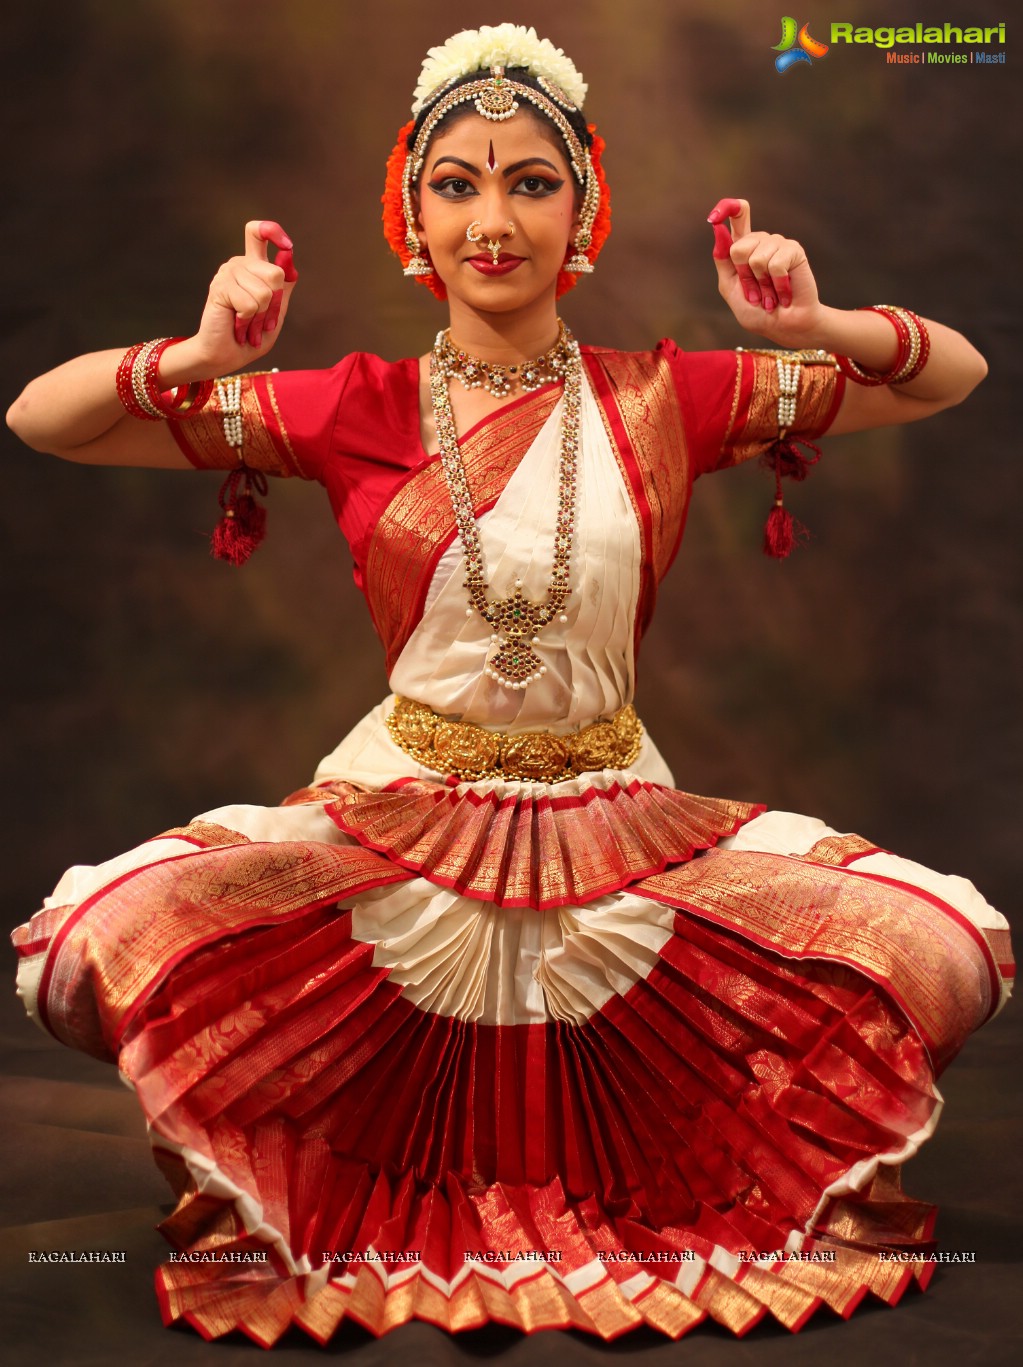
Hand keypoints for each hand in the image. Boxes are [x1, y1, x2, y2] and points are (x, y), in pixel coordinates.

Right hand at [192, 220, 298, 372]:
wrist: (226, 355)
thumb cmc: (251, 336)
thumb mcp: (276, 311)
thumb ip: (283, 287)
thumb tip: (288, 257)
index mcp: (253, 266)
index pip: (258, 232)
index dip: (274, 231)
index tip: (287, 246)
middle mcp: (239, 265)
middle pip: (275, 273)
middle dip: (274, 305)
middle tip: (259, 319)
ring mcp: (227, 274)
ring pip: (265, 292)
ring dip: (260, 316)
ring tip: (246, 323)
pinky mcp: (219, 287)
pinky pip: (250, 303)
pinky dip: (248, 321)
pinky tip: (237, 324)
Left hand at [707, 198, 823, 344]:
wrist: (783, 326)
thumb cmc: (757, 311)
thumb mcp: (730, 288)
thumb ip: (723, 261)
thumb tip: (717, 230)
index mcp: (744, 248)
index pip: (738, 216)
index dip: (727, 208)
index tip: (714, 216)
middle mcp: (761, 242)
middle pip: (740, 245)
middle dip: (745, 276)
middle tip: (756, 292)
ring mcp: (778, 244)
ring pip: (757, 257)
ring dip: (762, 284)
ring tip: (771, 294)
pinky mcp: (794, 250)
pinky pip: (776, 263)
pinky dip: (778, 284)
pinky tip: (784, 293)